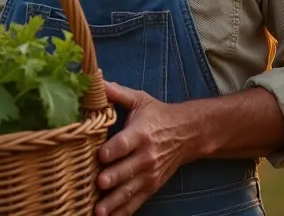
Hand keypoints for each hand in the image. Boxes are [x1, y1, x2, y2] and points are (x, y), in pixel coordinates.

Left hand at [94, 82, 199, 215]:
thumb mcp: (140, 100)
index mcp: (140, 134)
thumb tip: (96, 80)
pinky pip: (137, 202)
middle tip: (99, 183)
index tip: (100, 156)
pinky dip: (123, 212)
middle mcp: (146, 156)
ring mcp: (149, 174)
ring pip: (130, 190)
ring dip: (114, 201)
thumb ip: (117, 93)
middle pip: (127, 169)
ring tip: (99, 210)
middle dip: (113, 178)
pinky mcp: (151, 186)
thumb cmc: (157, 115)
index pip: (125, 143)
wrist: (188, 134)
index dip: (113, 150)